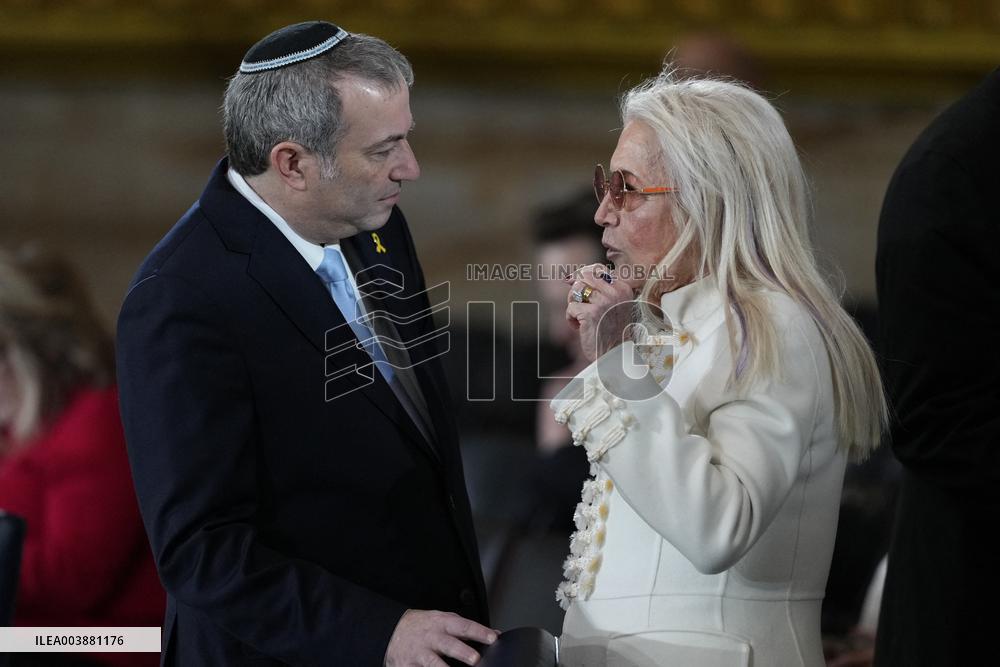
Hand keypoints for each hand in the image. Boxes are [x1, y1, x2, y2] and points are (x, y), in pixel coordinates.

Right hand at [384, 609, 498, 666]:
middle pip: (448, 644)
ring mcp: (418, 653)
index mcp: (442, 623)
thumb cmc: (424, 626)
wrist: (391, 629)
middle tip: (475, 659)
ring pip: (432, 663)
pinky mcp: (407, 666)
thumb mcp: (444, 620)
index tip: (493, 638)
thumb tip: (495, 634)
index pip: (463, 626)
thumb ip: (467, 628)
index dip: (479, 632)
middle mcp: (431, 637)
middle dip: (462, 652)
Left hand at [565, 264, 634, 362]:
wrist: (614, 354)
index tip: (578, 287)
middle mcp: (615, 292)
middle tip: (578, 305)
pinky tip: (580, 328)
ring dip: (572, 303)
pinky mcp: (591, 313)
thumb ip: (595, 289)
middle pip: (584, 277)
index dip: (583, 276)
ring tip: (579, 316)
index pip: (597, 269)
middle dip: (576, 290)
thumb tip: (568, 277)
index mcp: (623, 288)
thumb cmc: (611, 330)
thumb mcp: (610, 305)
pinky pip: (571, 308)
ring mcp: (603, 302)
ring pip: (575, 290)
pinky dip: (571, 319)